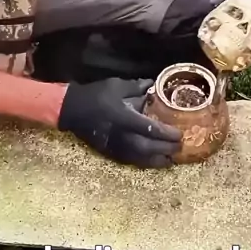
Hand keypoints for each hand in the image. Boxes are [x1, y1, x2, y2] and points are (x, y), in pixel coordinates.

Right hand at [58, 78, 181, 167]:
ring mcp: (115, 146)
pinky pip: (131, 161)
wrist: (71, 109)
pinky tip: (154, 162)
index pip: (150, 129)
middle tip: (180, 147)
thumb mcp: (117, 85)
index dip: (166, 133)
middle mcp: (122, 135)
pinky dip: (145, 163)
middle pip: (148, 147)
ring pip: (141, 158)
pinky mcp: (110, 152)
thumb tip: (153, 85)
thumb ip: (138, 87)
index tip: (179, 134)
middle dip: (166, 148)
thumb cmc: (96, 95)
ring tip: (172, 159)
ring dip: (158, 160)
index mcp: (125, 117)